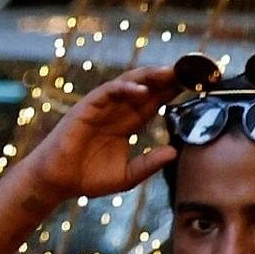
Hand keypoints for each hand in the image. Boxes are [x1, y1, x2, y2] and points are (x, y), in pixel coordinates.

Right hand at [14, 65, 185, 205]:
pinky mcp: (86, 108)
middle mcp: (116, 110)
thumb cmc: (87, 178)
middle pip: (147, 87)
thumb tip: (174, 152)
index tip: (197, 83)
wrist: (56, 182)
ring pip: (130, 82)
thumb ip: (148, 164)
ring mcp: (101, 107)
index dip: (174, 90)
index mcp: (127, 123)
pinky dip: (125, 88)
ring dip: (151, 76)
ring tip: (171, 73)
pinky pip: (108, 91)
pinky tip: (142, 90)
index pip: (155, 100)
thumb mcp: (127, 176)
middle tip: (192, 71)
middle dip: (168, 78)